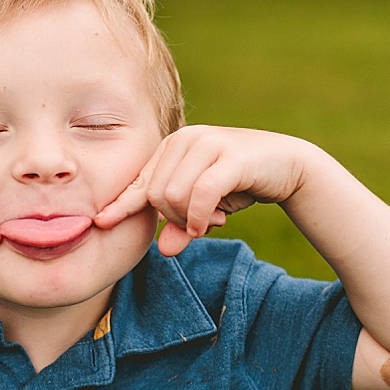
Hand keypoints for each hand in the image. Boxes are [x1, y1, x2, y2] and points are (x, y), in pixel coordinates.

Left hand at [94, 126, 301, 255]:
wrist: (289, 164)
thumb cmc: (240, 184)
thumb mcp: (205, 207)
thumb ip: (182, 225)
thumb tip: (163, 250)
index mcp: (172, 147)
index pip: (139, 181)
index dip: (121, 205)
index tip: (100, 223)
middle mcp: (185, 139)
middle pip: (155, 194)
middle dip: (173, 219)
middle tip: (198, 226)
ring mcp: (207, 143)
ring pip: (173, 195)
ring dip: (189, 219)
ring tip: (211, 221)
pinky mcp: (230, 156)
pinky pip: (200, 193)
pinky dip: (201, 215)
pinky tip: (211, 224)